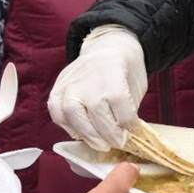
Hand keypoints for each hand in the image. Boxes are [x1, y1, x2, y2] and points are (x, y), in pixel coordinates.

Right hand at [48, 25, 147, 150]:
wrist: (106, 48)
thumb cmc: (124, 70)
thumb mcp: (136, 84)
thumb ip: (130, 108)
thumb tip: (126, 134)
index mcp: (112, 70)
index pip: (119, 100)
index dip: (128, 121)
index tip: (134, 131)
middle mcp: (88, 77)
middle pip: (96, 111)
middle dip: (109, 134)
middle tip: (117, 143)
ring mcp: (70, 83)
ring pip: (72, 114)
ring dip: (87, 134)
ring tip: (99, 143)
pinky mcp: (57, 89)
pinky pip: (57, 113)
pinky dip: (68, 127)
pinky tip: (81, 133)